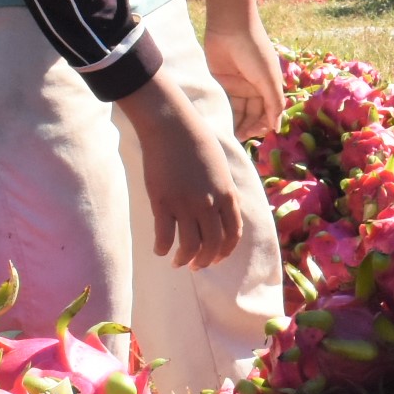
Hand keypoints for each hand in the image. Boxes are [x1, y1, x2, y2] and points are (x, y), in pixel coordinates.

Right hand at [119, 79, 243, 268]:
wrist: (173, 127)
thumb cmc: (197, 143)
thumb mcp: (221, 170)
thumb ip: (223, 193)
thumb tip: (222, 214)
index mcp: (227, 195)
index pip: (233, 235)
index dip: (224, 252)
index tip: (215, 258)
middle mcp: (210, 204)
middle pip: (212, 245)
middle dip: (204, 261)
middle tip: (195, 266)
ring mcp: (186, 204)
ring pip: (189, 246)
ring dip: (184, 259)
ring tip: (177, 262)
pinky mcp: (163, 202)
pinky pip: (164, 236)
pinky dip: (162, 248)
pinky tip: (160, 249)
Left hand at [196, 0, 283, 139]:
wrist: (230, 26)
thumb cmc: (254, 50)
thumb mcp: (268, 78)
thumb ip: (273, 104)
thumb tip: (276, 128)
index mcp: (269, 86)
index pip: (268, 112)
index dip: (262, 125)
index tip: (254, 134)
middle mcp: (254, 87)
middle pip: (252, 114)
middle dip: (248, 127)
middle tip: (239, 137)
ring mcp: (237, 85)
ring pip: (238, 111)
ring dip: (235, 123)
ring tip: (229, 134)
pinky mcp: (221, 82)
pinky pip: (224, 101)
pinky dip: (223, 112)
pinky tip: (220, 122)